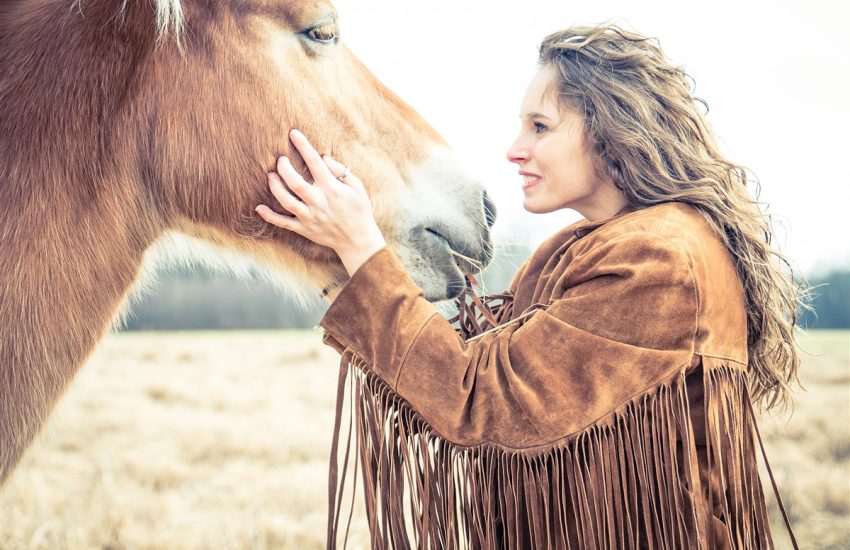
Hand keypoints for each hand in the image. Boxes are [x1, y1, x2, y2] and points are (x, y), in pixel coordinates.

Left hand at [255, 129, 385, 275]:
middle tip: (281, 160)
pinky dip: (269, 216)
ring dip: (275, 187)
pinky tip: (258, 207)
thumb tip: (323, 158)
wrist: (358, 240)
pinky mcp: (304, 229)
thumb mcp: (358, 188)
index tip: (293, 134)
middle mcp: (319, 202)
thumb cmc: (359, 210)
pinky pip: (283, 223)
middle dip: (284, 168)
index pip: (315, 164)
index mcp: (333, 190)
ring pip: (286, 201)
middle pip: (295, 182)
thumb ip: (341, 171)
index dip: (303, 146)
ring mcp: (310, 217)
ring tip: (270, 176)